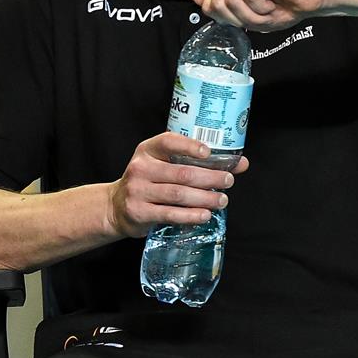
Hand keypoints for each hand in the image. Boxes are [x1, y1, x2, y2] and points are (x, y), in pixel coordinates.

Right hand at [106, 133, 247, 238]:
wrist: (116, 206)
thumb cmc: (148, 183)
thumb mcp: (164, 166)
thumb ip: (197, 163)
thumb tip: (241, 163)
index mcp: (147, 151)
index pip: (168, 142)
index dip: (189, 146)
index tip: (209, 152)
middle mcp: (140, 168)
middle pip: (181, 172)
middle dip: (209, 177)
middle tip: (228, 181)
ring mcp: (138, 191)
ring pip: (178, 194)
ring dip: (204, 198)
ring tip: (221, 200)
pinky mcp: (139, 212)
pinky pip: (170, 214)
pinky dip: (190, 215)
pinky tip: (204, 215)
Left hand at [194, 0, 331, 31]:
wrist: (315, 0)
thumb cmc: (283, 6)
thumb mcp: (246, 13)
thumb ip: (220, 4)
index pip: (209, 2)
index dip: (229, 19)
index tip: (250, 16)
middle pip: (218, 2)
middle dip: (240, 19)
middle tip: (262, 15)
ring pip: (232, 0)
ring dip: (253, 14)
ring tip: (269, 9)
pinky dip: (262, 7)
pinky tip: (275, 2)